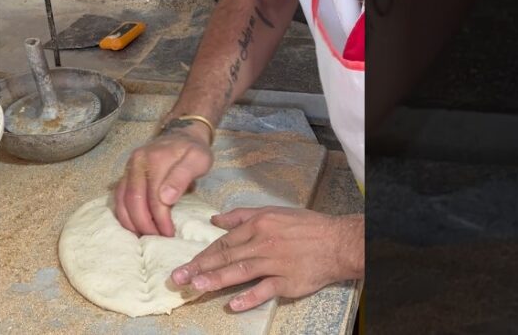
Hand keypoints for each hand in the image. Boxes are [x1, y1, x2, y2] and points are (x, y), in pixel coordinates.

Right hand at [113, 119, 213, 236]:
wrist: (182, 134)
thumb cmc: (193, 150)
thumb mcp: (198, 160)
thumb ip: (182, 177)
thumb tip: (165, 199)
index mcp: (155, 159)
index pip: (154, 196)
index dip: (160, 219)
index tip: (169, 234)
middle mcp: (137, 163)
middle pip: (134, 200)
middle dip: (144, 224)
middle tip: (156, 239)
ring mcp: (129, 168)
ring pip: (121, 200)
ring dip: (130, 222)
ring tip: (145, 236)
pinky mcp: (126, 174)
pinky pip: (118, 197)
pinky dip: (123, 214)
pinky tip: (134, 226)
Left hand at [171, 208, 363, 311]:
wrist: (338, 242)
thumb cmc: (306, 226)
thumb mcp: (273, 212)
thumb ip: (241, 216)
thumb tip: (215, 219)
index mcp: (258, 225)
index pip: (224, 242)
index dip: (203, 255)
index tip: (185, 266)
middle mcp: (263, 243)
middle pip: (226, 257)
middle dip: (200, 268)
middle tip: (179, 279)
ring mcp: (275, 262)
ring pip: (241, 271)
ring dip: (217, 280)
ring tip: (198, 288)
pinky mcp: (288, 280)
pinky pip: (265, 289)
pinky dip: (249, 297)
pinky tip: (233, 305)